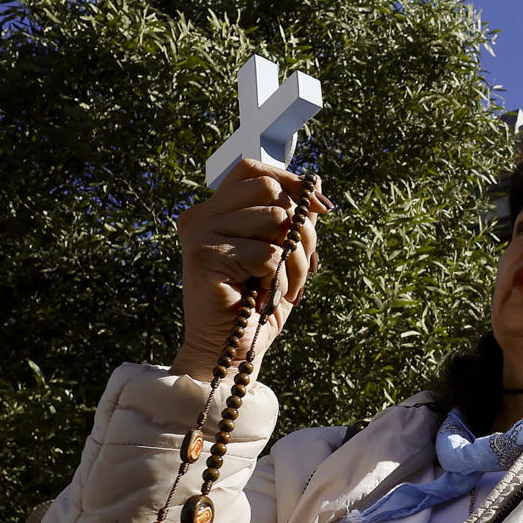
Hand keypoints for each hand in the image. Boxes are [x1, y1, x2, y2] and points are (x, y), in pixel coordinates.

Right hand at [170, 160, 328, 376]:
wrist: (234, 352)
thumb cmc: (259, 303)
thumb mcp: (286, 254)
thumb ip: (295, 218)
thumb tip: (315, 181)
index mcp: (217, 211)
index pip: (253, 171)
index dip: (291, 182)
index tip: (322, 207)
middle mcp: (202, 216)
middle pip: (271, 192)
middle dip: (299, 229)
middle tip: (297, 267)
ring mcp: (199, 234)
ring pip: (275, 220)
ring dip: (293, 261)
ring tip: (277, 287)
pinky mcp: (204, 257)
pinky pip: (268, 254)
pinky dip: (279, 280)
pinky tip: (264, 298)